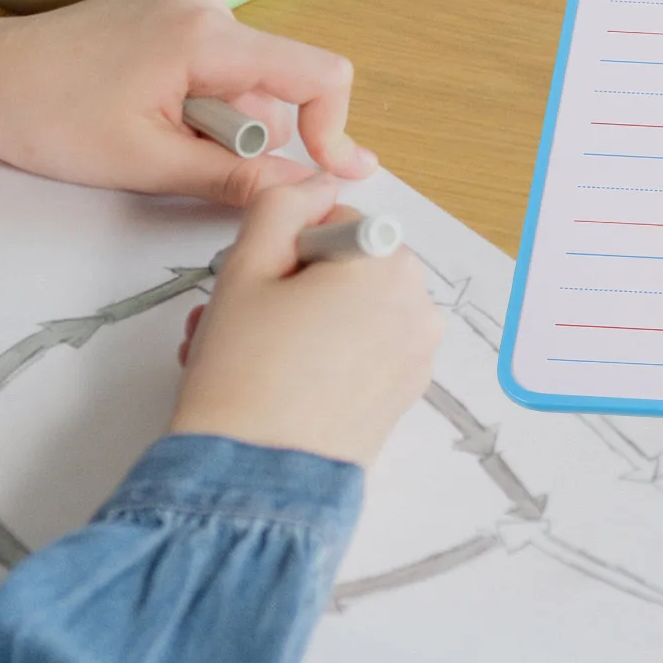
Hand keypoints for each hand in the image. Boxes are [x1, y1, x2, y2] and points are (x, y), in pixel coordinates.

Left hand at [0, 0, 375, 204]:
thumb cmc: (43, 112)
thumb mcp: (144, 163)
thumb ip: (232, 179)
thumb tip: (297, 190)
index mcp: (204, 36)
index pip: (317, 74)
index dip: (333, 128)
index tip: (331, 168)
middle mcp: (206, 5)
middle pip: (278, 85)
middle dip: (245, 133)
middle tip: (183, 152)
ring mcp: (189, 1)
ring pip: (249, 77)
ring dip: (221, 117)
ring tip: (156, 127)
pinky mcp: (175, 9)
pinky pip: (222, 61)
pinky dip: (203, 94)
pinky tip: (155, 105)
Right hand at [172, 178, 442, 466]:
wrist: (252, 480)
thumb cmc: (245, 374)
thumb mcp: (247, 265)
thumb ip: (282, 206)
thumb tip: (317, 182)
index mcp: (390, 264)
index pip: (337, 223)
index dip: (287, 249)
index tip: (261, 285)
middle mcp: (418, 305)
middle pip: (347, 267)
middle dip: (291, 286)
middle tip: (243, 320)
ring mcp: (417, 353)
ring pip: (351, 311)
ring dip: (299, 322)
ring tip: (248, 355)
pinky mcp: (405, 393)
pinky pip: (364, 351)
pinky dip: (325, 355)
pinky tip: (279, 380)